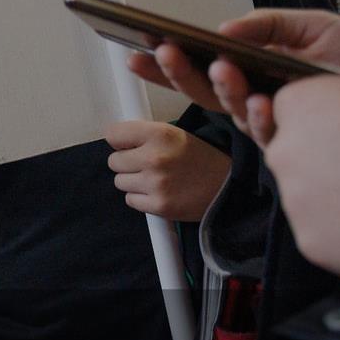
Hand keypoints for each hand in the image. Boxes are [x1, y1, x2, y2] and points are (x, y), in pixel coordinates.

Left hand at [106, 120, 230, 221]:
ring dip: (133, 181)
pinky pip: (130, 200)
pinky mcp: (159, 206)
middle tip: (147, 164)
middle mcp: (154, 157)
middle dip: (127, 163)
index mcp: (159, 134)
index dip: (119, 141)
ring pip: (120, 182)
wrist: (227, 186)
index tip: (128, 145)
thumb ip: (144, 134)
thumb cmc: (198, 158)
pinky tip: (158, 192)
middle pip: (114, 161)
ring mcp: (156, 184)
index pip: (113, 134)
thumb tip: (113, 138)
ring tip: (155, 179)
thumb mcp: (174, 134)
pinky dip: (140, 198)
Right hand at [129, 9, 339, 146]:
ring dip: (220, 88)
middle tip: (157, 50)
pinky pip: (270, 132)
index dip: (167, 59)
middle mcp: (259, 99)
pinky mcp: (300, 141)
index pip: (202, 66)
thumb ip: (270, 24)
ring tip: (217, 64)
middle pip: (202, 91)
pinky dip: (263, 115)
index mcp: (257, 71)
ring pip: (230, 110)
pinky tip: (262, 99)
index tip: (135, 44)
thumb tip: (223, 29)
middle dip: (175, 72)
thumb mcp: (318, 27)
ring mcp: (277, 123)